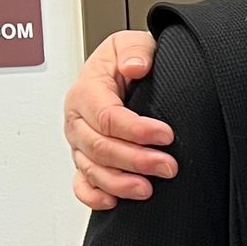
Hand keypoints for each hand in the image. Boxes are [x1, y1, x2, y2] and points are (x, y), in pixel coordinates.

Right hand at [65, 32, 170, 208]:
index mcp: (86, 91)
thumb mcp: (132, 43)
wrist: (122, 72)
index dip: (138, 130)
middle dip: (136, 160)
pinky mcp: (85, 161)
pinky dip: (94, 197)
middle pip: (100, 147)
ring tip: (148, 189)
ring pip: (92, 170)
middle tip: (168, 166)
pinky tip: (114, 202)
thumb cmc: (126, 60)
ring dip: (120, 183)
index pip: (108, 117)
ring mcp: (79, 143)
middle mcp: (78, 120)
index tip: (166, 135)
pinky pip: (82, 185)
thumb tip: (136, 66)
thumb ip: (135, 50)